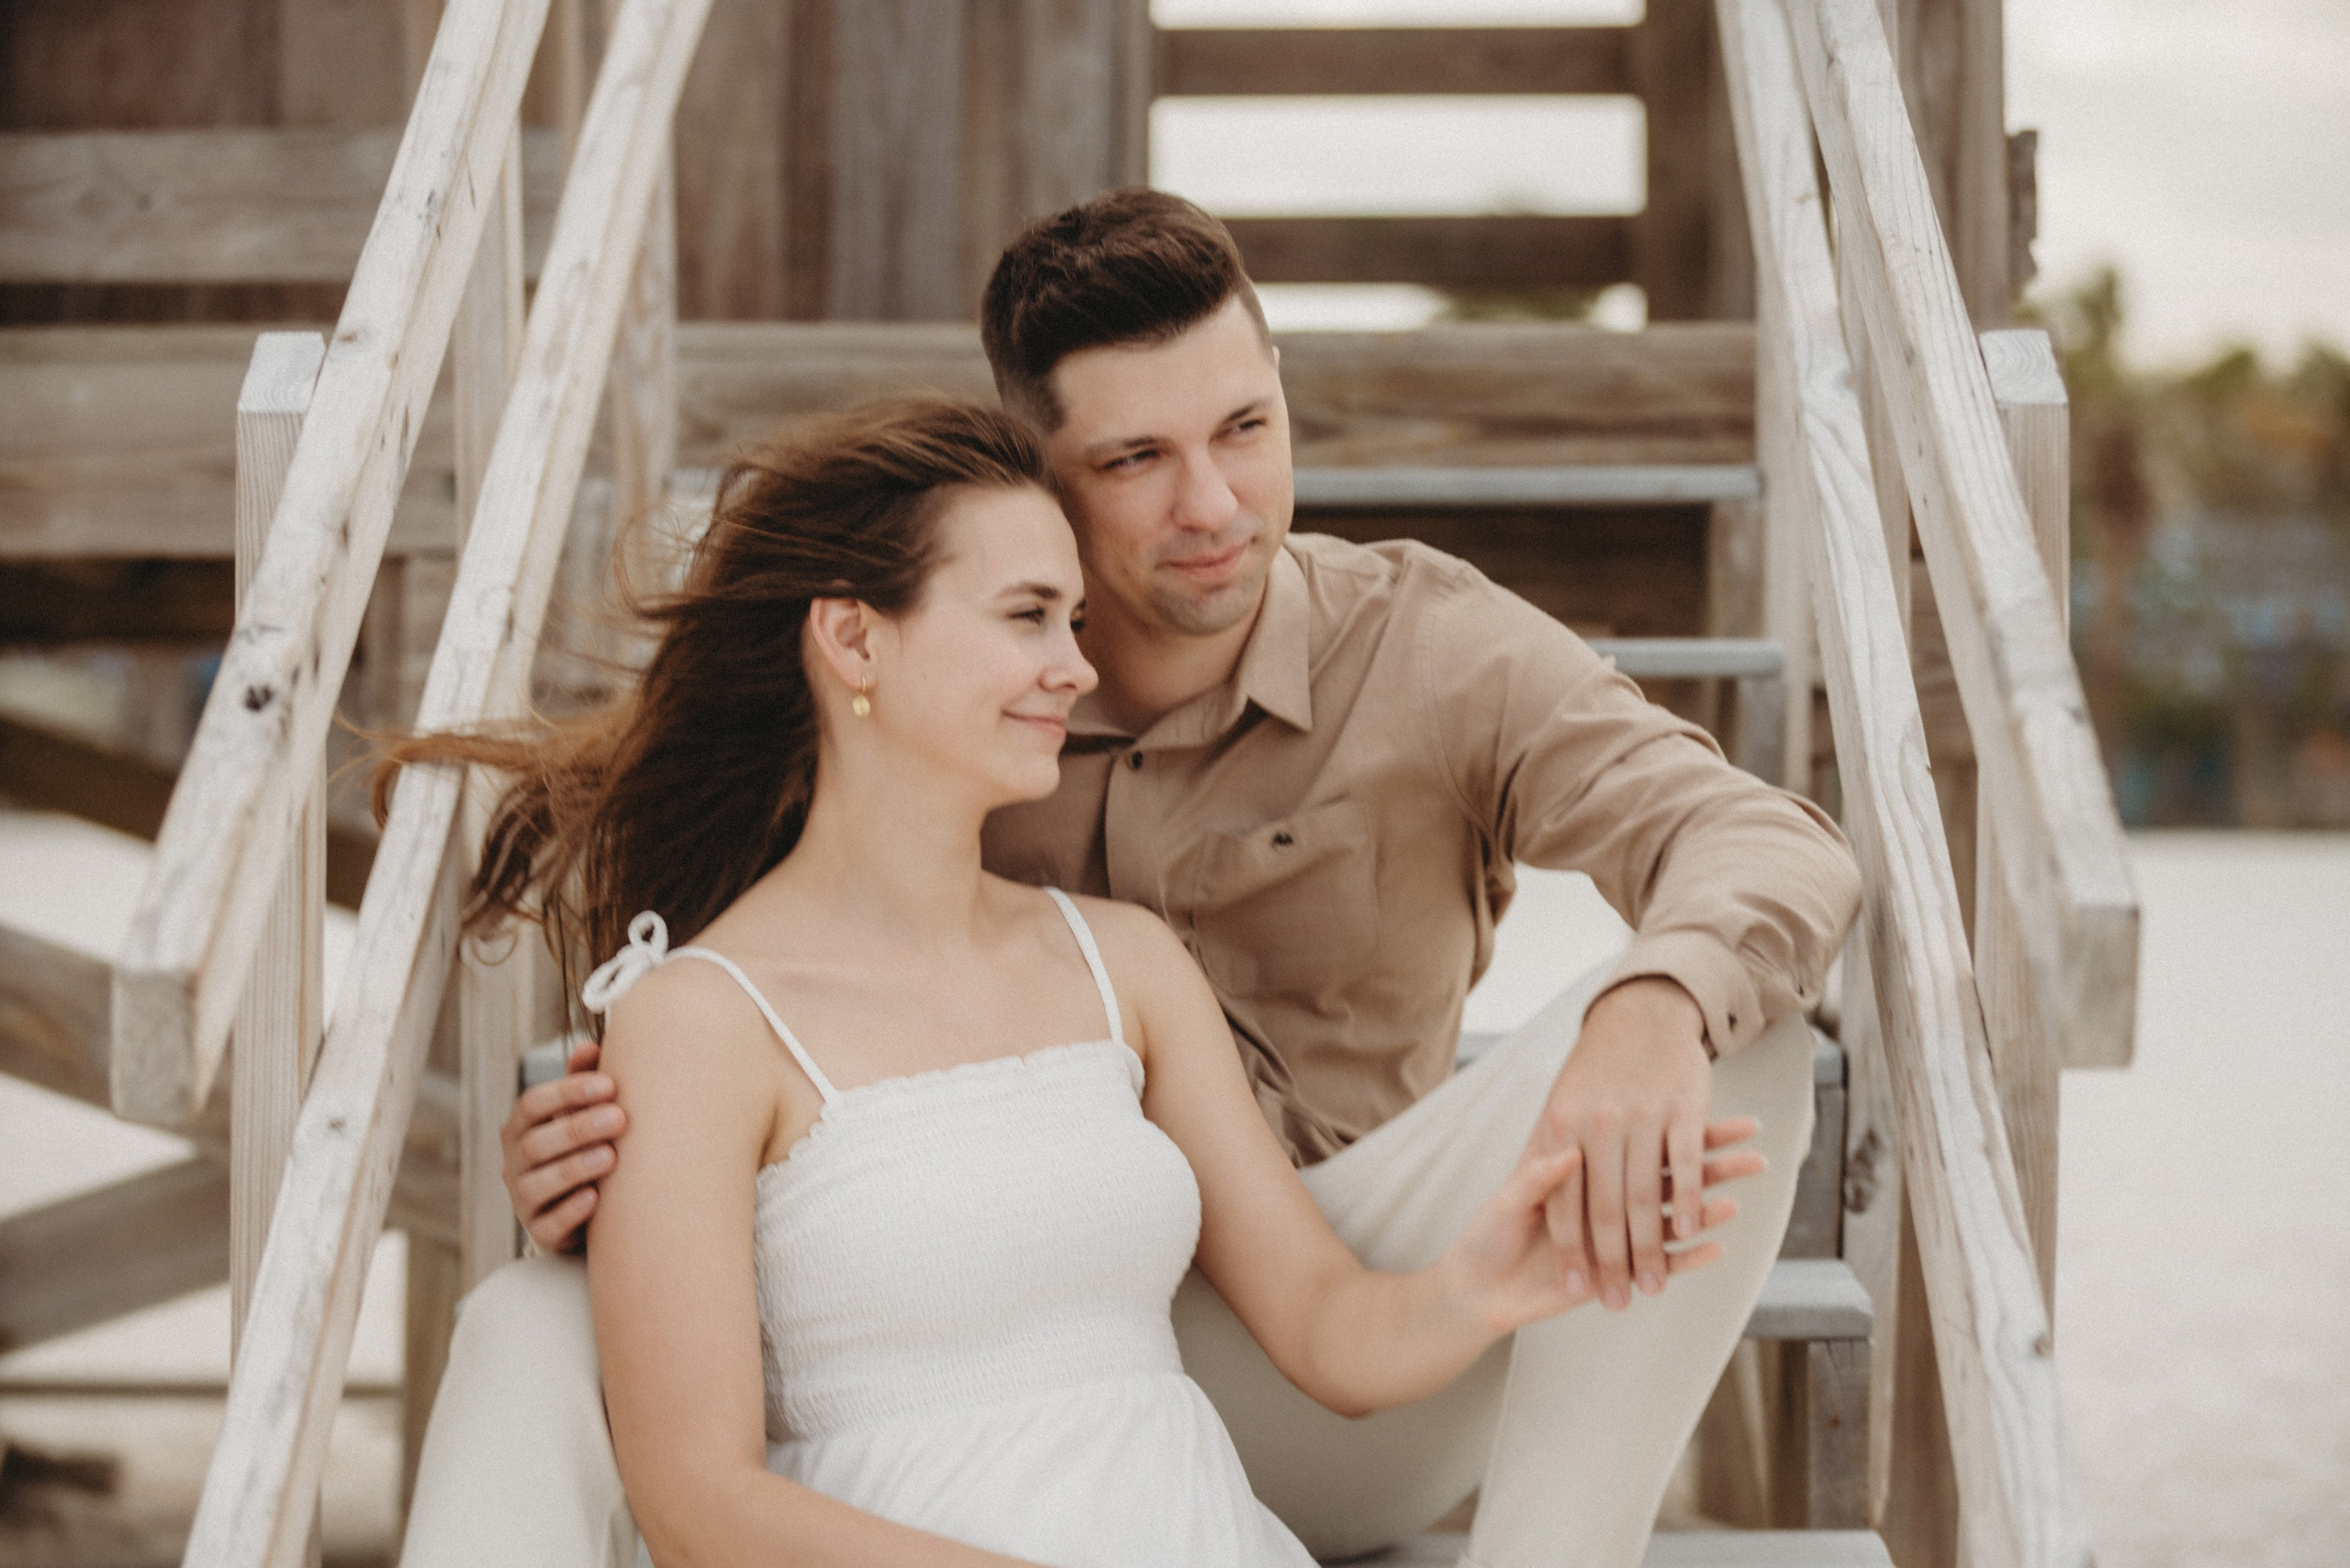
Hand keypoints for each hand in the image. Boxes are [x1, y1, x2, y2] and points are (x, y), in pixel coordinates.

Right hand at [503, 1038, 628, 1252]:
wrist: (587, 1207)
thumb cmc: (583, 1147)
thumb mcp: (581, 1113)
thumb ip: (583, 1081)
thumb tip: (589, 1047)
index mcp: (522, 1127)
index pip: (532, 1104)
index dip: (567, 1093)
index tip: (609, 1085)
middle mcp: (515, 1162)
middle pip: (534, 1144)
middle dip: (577, 1129)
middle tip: (620, 1118)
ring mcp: (523, 1200)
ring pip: (536, 1185)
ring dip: (574, 1169)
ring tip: (611, 1157)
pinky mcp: (540, 1233)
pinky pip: (547, 1226)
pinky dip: (570, 1211)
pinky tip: (596, 1198)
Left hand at [1531, 977, 1760, 1312]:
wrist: (1638, 1016)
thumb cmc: (1593, 1072)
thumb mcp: (1558, 1109)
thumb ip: (1546, 1156)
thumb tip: (1535, 1207)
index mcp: (1562, 1128)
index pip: (1563, 1202)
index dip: (1567, 1248)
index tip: (1568, 1290)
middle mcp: (1599, 1124)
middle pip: (1605, 1209)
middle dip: (1611, 1263)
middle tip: (1618, 1304)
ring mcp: (1640, 1117)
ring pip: (1646, 1197)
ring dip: (1652, 1248)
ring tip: (1653, 1287)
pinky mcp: (1680, 1109)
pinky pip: (1685, 1165)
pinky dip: (1689, 1203)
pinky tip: (1691, 1236)